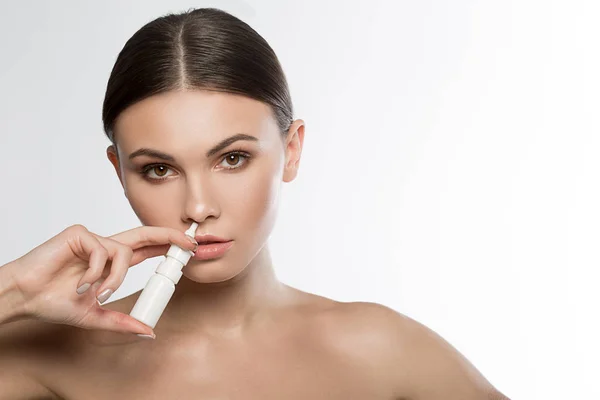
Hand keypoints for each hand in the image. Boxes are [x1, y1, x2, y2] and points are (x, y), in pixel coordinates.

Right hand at [6, 224, 197, 335]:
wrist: (25, 296)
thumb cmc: (54, 302)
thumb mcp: (95, 316)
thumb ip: (121, 322)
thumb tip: (148, 332)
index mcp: (111, 261)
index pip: (146, 249)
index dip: (167, 247)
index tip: (189, 248)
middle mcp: (105, 247)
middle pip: (144, 235)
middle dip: (169, 236)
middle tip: (189, 243)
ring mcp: (93, 239)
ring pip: (122, 251)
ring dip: (115, 278)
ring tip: (96, 294)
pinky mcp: (80, 234)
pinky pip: (102, 251)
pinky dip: (96, 273)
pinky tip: (81, 284)